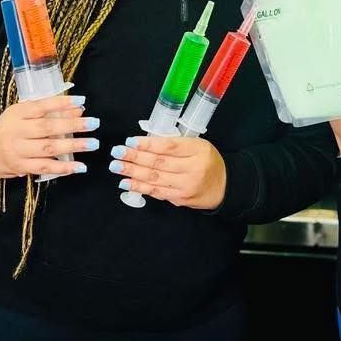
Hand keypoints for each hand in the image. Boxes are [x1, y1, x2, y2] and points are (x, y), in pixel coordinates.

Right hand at [0, 94, 97, 179]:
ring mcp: (17, 151)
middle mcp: (15, 132)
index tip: (82, 101)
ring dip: (73, 146)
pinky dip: (64, 168)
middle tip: (94, 123)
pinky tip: (80, 166)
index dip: (62, 103)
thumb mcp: (25, 114)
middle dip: (73, 125)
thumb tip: (79, 109)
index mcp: (17, 113)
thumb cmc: (13, 128)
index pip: (41, 106)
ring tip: (93, 143)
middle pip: (47, 128)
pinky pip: (45, 168)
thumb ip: (49, 110)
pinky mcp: (21, 167)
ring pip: (48, 148)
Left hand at [110, 135, 227, 209]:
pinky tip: (126, 183)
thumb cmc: (208, 162)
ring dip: (132, 172)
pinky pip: (157, 192)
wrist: (224, 187)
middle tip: (117, 152)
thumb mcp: (198, 146)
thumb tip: (145, 143)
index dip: (148, 144)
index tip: (130, 141)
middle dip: (135, 157)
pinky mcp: (180, 199)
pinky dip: (140, 187)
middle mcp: (193, 168)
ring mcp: (186, 185)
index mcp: (198, 149)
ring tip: (117, 167)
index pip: (169, 146)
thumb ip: (176, 144)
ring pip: (155, 178)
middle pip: (159, 162)